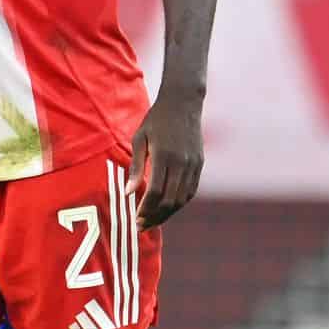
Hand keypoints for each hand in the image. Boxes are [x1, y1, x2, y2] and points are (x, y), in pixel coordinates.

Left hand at [126, 93, 203, 230]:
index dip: (146, 209)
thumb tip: (128, 192)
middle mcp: (181, 163)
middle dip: (155, 216)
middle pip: (170, 200)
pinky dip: (179, 203)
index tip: (136, 218)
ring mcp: (193, 164)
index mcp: (164, 156)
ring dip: (168, 213)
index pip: (156, 191)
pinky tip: (167, 208)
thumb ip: (135, 166)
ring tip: (152, 220)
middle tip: (141, 226)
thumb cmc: (156, 120)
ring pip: (182, 199)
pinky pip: (191, 191)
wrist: (183, 103)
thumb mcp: (139, 138)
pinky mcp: (199, 164)